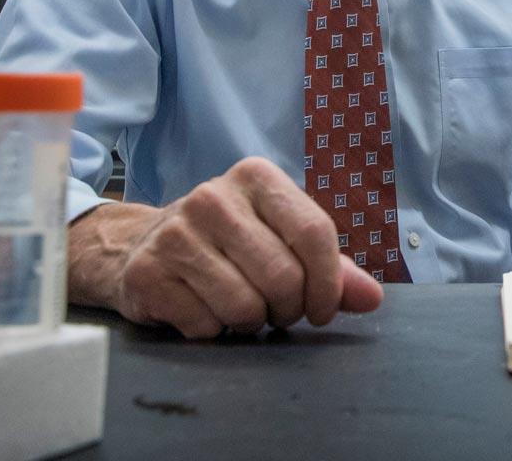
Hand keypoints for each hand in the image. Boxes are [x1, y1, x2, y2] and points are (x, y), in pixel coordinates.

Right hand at [67, 157, 383, 337]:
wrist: (139, 247)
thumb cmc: (227, 244)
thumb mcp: (280, 239)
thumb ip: (331, 268)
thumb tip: (372, 298)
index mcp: (256, 178)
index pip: (314, 232)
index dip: (328, 284)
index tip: (322, 310)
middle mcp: (213, 197)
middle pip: (283, 276)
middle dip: (290, 309)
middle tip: (279, 312)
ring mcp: (175, 234)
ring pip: (245, 306)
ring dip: (252, 323)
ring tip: (242, 309)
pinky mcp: (147, 273)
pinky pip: (205, 326)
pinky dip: (214, 332)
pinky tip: (203, 310)